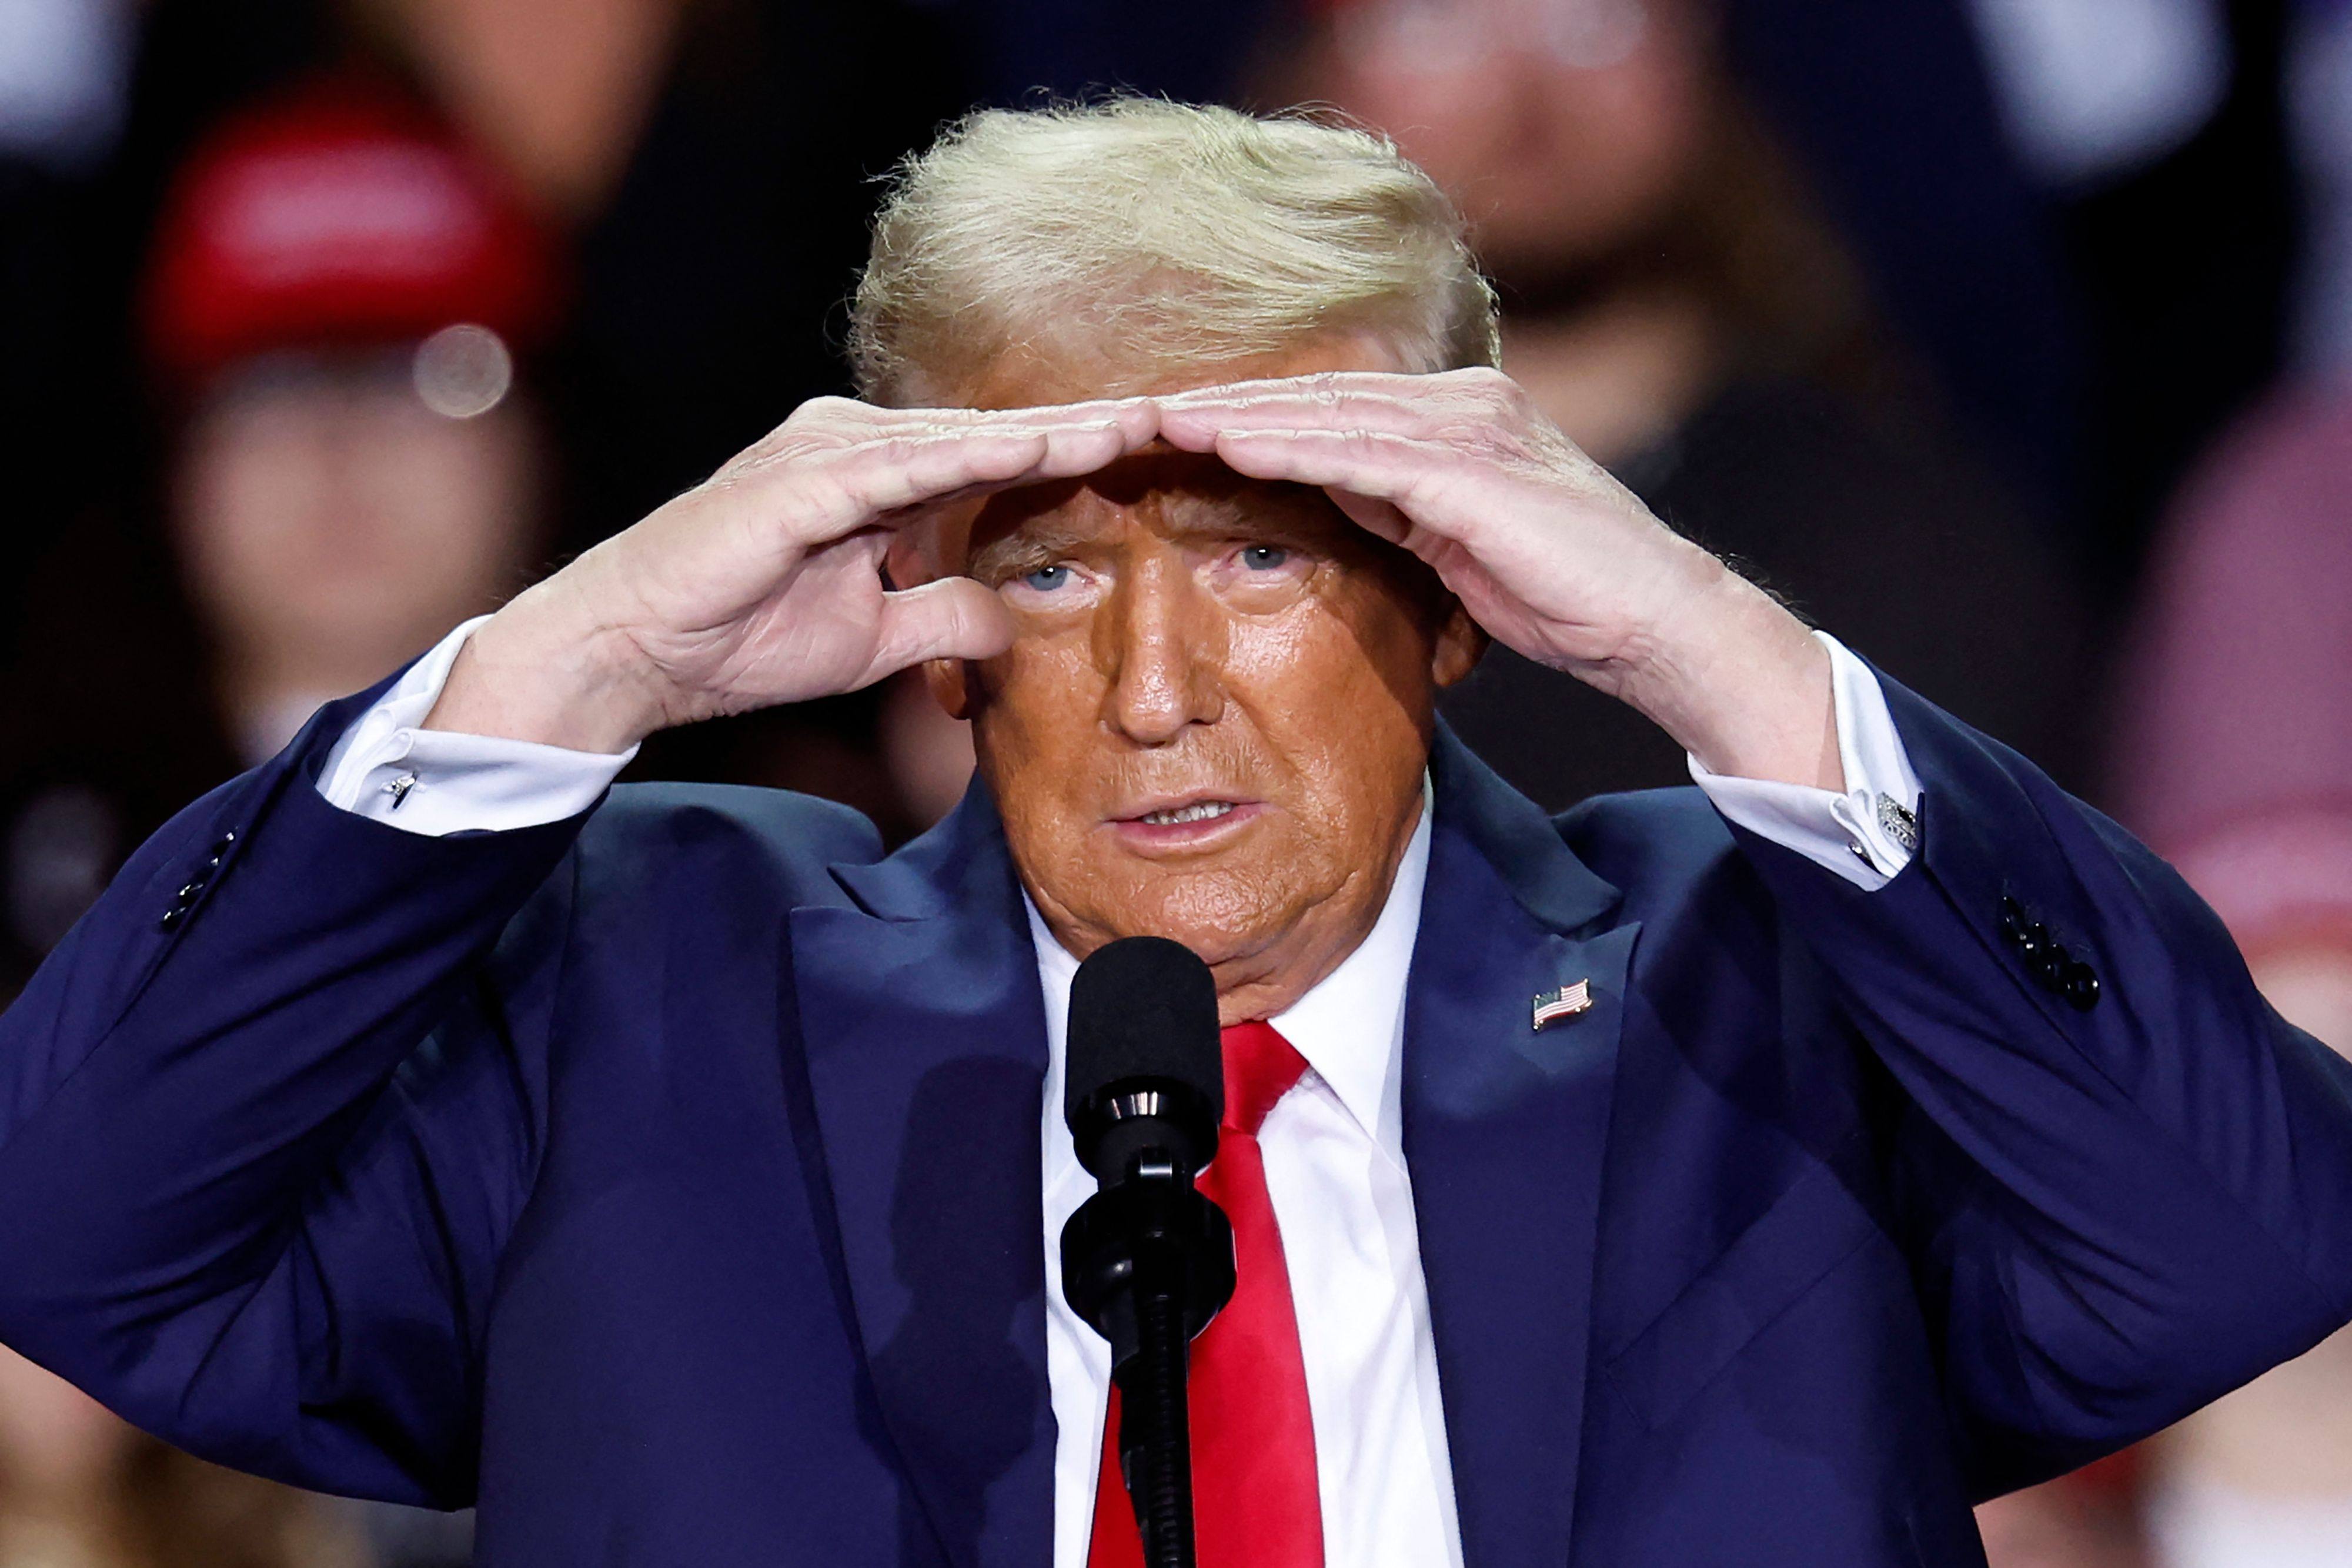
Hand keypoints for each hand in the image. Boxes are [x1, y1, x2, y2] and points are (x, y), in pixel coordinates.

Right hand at [429, 395, 1161, 752]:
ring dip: (1057, 430)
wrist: (632, 654)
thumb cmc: (737, 639)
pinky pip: (912, 465)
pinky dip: (986, 455)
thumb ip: (941, 615)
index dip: (1079, 454)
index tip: (1161, 455)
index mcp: (874, 472)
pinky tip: (1054, 449)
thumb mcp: (872, 638)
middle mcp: (855, 442)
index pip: (996, 459)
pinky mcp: (803, 481)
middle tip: (1185, 414)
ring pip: (966, 436)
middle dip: (1089, 426)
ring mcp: (827, 451)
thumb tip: (1009, 616)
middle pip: (996, 431)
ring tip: (1144, 424)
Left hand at [1153, 368, 1838, 788]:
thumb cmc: (1563, 594)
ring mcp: (1470, 431)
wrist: (1656, 622)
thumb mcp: (1454, 542)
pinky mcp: (1473, 474)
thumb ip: (1395, 505)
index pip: (1329, 408)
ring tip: (1153, 417)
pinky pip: (1361, 453)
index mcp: (1456, 418)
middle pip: (1315, 398)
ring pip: (1326, 414)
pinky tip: (1225, 445)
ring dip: (1235, 415)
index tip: (1169, 424)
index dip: (1246, 413)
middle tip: (1134, 407)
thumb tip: (1327, 489)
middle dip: (1222, 402)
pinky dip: (1288, 446)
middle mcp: (1461, 405)